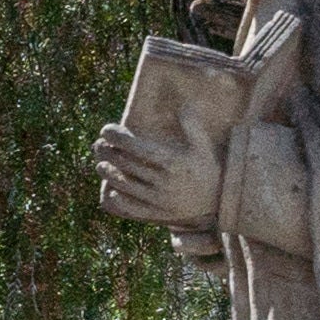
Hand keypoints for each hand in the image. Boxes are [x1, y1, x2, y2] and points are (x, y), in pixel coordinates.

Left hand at [94, 122, 222, 228]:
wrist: (220, 203)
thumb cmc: (207, 170)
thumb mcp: (203, 147)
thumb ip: (193, 126)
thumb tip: (184, 105)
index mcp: (173, 162)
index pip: (137, 147)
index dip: (117, 137)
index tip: (106, 130)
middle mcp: (164, 181)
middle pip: (126, 164)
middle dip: (108, 152)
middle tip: (98, 144)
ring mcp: (159, 199)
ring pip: (124, 185)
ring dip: (108, 173)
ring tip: (100, 163)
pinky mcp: (158, 214)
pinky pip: (131, 208)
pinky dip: (118, 200)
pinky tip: (111, 191)